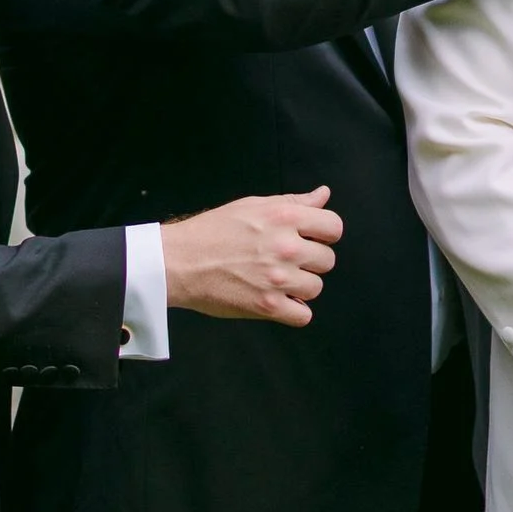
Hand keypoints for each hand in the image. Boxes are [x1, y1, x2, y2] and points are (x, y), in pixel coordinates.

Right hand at [162, 191, 342, 325]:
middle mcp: (286, 247)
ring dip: (300, 287)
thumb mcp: (253, 205)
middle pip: (327, 260)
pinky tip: (277, 300)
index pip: (334, 227)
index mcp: (284, 217)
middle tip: (286, 261)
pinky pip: (303, 316)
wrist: (178, 261)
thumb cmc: (211, 231)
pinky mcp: (267, 306)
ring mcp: (278, 279)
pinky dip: (293, 311)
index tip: (311, 239)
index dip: (325, 234)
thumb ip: (293, 202)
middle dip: (310, 261)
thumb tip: (324, 195)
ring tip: (276, 280)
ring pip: (316, 288)